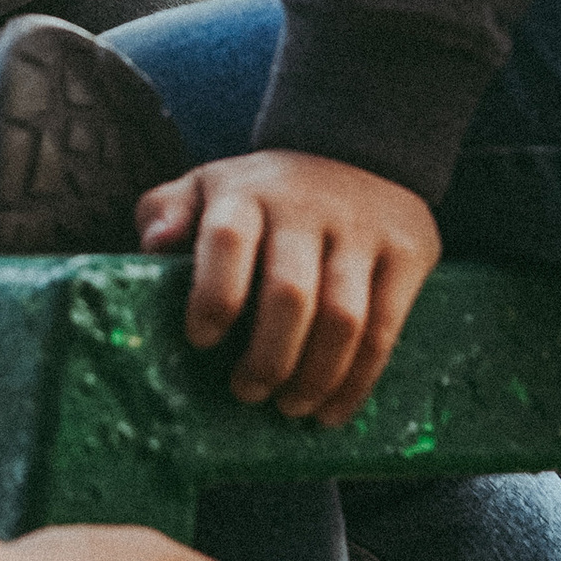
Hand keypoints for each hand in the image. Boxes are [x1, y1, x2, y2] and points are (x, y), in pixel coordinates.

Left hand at [140, 151, 439, 426]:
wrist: (359, 150)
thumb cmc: (263, 192)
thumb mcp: (207, 186)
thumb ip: (167, 212)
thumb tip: (153, 245)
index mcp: (247, 192)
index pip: (228, 239)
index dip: (214, 296)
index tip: (201, 340)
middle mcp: (306, 207)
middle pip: (289, 293)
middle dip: (267, 358)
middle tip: (247, 393)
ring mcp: (361, 230)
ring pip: (343, 318)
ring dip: (314, 377)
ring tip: (289, 408)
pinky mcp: (407, 252)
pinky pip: (385, 329)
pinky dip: (357, 381)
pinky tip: (331, 411)